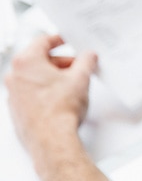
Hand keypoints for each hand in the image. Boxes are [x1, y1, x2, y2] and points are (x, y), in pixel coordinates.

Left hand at [4, 35, 96, 156]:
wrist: (53, 140)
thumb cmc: (60, 111)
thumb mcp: (81, 77)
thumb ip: (86, 61)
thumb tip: (89, 56)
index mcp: (26, 62)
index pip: (42, 40)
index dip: (59, 39)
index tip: (66, 40)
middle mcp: (14, 77)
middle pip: (39, 60)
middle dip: (61, 62)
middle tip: (77, 65)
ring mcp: (13, 95)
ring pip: (35, 77)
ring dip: (54, 77)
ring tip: (73, 84)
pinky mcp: (17, 110)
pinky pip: (32, 93)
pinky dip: (46, 91)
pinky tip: (62, 99)